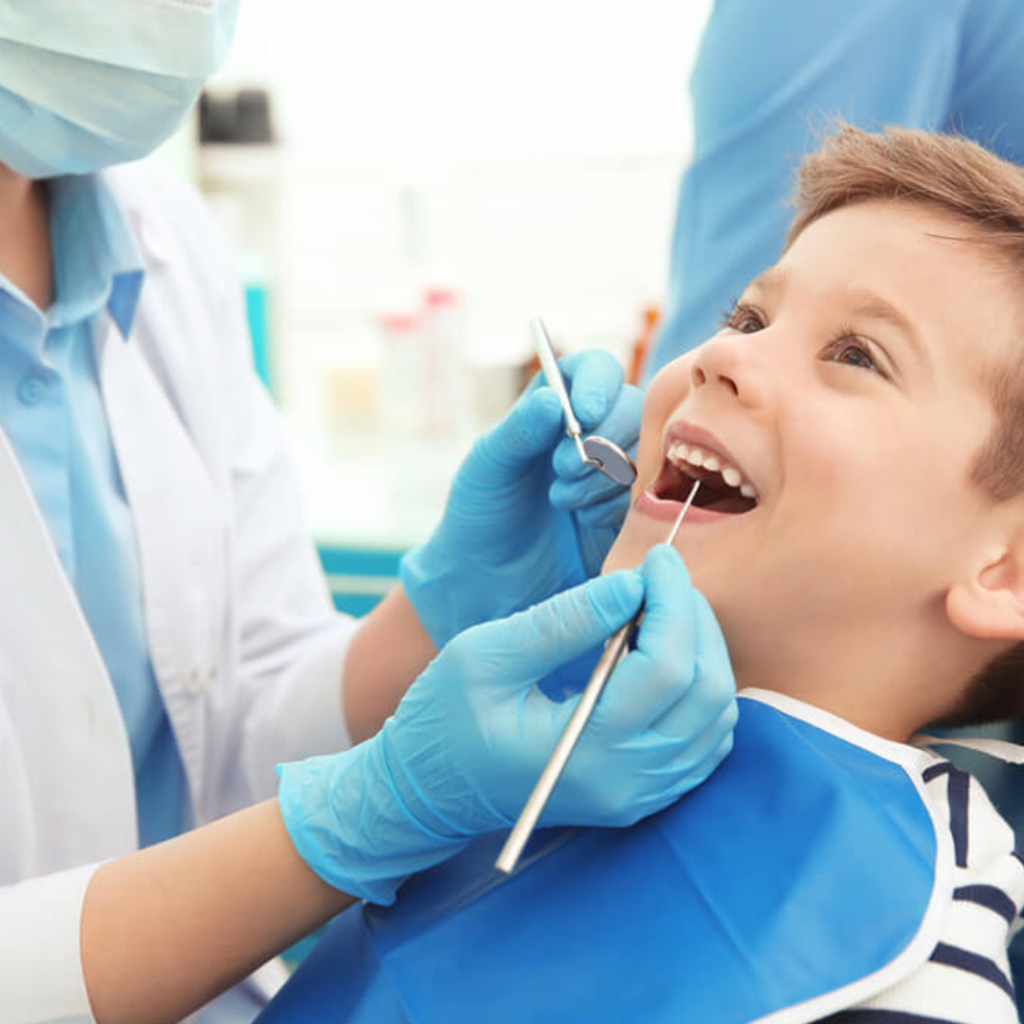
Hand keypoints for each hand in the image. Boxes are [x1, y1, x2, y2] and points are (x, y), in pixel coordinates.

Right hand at [278, 545, 736, 903]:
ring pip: (717, 718)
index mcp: (584, 751)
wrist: (429, 792)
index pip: (665, 669)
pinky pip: (705, 741)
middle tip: (662, 578)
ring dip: (704, 652)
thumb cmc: (443, 720)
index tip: (657, 559)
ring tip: (662, 610)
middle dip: (694, 620)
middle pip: (706, 692)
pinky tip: (666, 655)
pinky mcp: (642, 795)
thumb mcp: (485, 655)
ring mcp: (639, 795)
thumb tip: (632, 586)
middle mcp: (626, 783)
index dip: (672, 602)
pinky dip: (701, 689)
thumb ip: (562, 621)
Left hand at [400, 349, 642, 647]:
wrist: (489, 584)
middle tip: (562, 469)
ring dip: (605, 475)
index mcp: (556, 407)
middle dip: (601, 437)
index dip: (598, 383)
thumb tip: (552, 400)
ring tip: (563, 501)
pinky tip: (585, 522)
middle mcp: (593, 432)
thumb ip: (517, 432)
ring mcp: (617, 473)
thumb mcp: (487, 468)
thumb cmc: (480, 516)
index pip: (595, 370)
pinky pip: (648, 496)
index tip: (584, 412)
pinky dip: (617, 505)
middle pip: (632, 407)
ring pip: (645, 451)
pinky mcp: (631, 513)